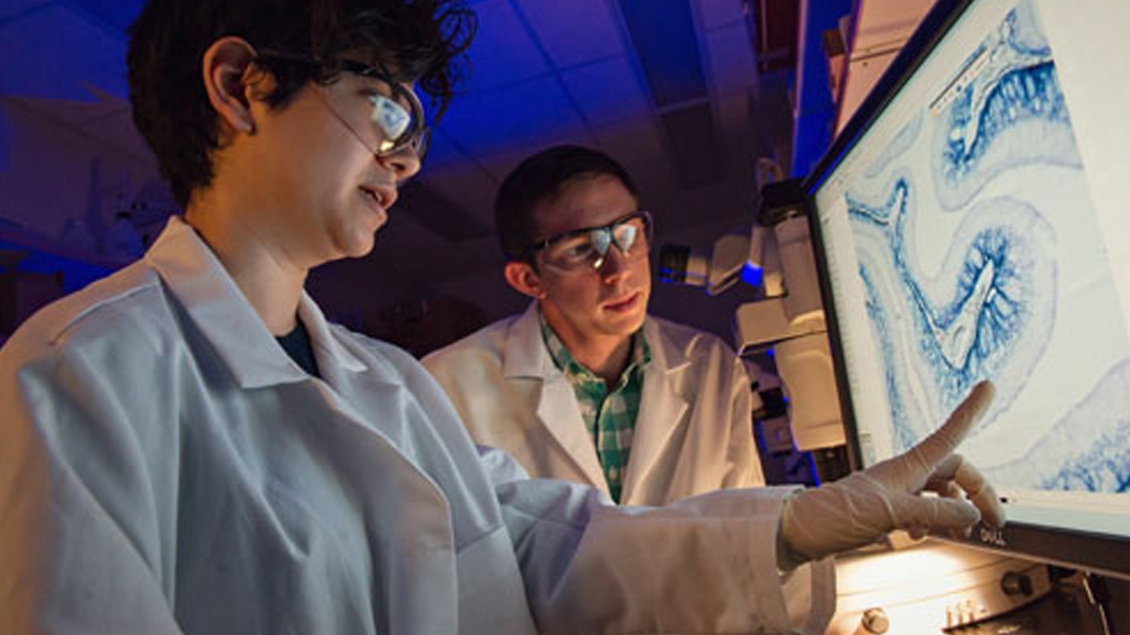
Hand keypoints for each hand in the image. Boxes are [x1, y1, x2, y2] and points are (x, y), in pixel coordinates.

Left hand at [779, 381, 1004, 566]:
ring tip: (959, 532)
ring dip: (956, 511)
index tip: (988, 388)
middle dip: (977, 493)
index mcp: (907, 467)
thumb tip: (971, 513)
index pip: (949, 435)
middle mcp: (904, 474)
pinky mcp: (887, 509)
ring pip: (941, 493)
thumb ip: (934, 512)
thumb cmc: (835, 515)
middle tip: (995, 520)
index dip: (970, 411)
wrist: (801, 530)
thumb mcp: (891, 513)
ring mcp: (896, 491)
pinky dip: (933, 522)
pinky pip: (923, 509)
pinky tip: (923, 534)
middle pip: (955, 472)